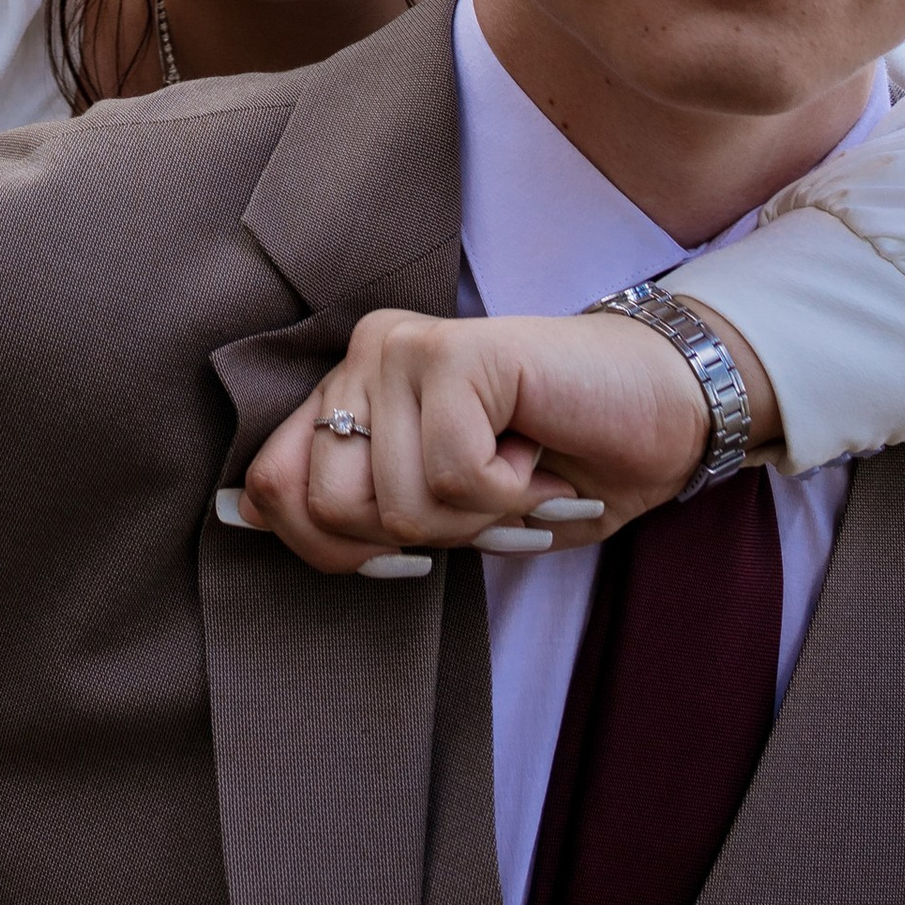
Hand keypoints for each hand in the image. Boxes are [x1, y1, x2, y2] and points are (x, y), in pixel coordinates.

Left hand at [235, 303, 776, 577]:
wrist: (663, 415)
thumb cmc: (556, 467)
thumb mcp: (445, 509)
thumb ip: (356, 509)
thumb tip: (242, 517)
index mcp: (350, 392)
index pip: (273, 489)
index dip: (332, 550)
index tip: (407, 558)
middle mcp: (363, 357)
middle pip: (328, 506)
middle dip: (417, 538)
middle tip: (483, 503)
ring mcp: (403, 347)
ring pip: (395, 499)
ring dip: (474, 517)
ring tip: (517, 472)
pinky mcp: (457, 350)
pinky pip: (455, 473)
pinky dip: (510, 493)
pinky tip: (537, 453)